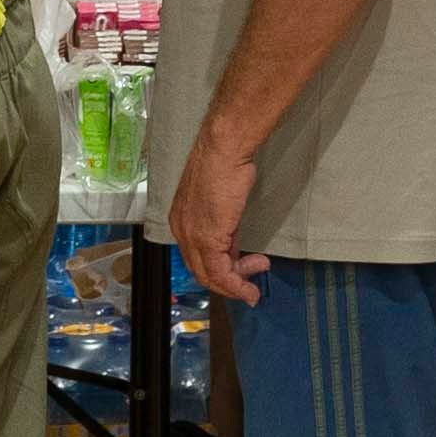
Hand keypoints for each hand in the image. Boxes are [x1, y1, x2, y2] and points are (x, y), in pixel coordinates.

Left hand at [167, 128, 270, 305]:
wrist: (224, 151)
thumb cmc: (224, 165)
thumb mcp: (221, 201)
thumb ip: (223, 226)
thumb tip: (232, 244)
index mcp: (181, 221)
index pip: (196, 257)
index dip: (220, 268)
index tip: (241, 268)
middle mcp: (181, 231)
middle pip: (201, 271)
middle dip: (228, 281)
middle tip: (250, 280)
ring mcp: (192, 236)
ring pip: (210, 276)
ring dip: (234, 286)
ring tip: (254, 282)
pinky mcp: (208, 239)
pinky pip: (221, 273)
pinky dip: (236, 285)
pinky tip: (250, 286)